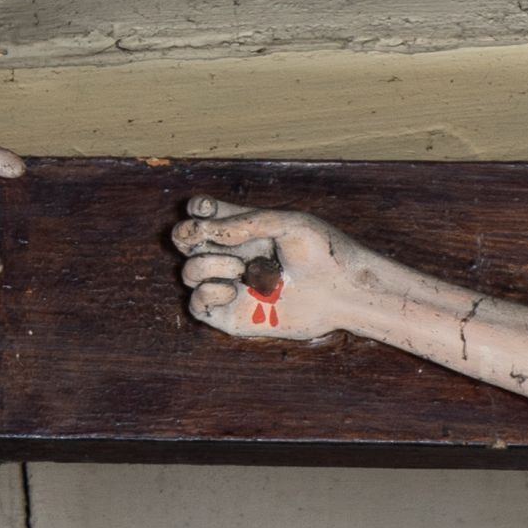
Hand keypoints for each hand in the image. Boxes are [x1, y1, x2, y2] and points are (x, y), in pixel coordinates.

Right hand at [173, 201, 371, 345]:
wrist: (344, 292)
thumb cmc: (323, 253)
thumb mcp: (286, 224)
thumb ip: (244, 222)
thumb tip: (203, 229)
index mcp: (243, 229)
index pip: (201, 214)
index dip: (197, 211)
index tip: (208, 211)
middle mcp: (233, 256)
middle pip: (183, 241)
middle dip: (186, 235)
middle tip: (204, 235)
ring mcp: (231, 286)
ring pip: (189, 272)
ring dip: (205, 265)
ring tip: (239, 268)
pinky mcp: (233, 316)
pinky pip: (196, 306)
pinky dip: (204, 294)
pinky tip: (232, 288)